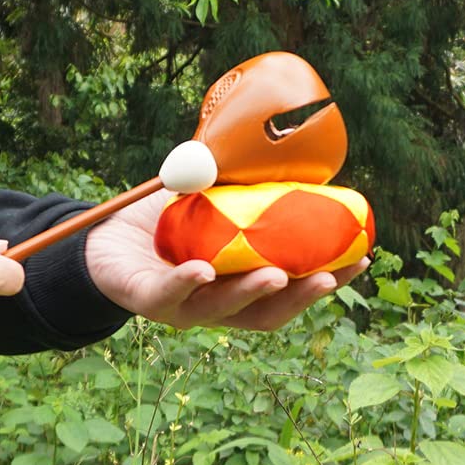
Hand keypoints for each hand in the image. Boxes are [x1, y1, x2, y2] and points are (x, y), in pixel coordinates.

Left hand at [85, 188, 367, 330]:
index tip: (361, 260)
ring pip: (221, 310)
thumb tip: (292, 150)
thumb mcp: (213, 199)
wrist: (104, 234)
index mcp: (240, 286)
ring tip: (275, 276)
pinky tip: (203, 271)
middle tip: (327, 277)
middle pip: (266, 314)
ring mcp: (182, 307)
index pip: (292, 291)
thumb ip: (247, 187)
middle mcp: (217, 305)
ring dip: (250, 294)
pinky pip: (168, 295)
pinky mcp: (145, 299)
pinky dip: (187, 283)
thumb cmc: (163, 220)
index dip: (328, 282)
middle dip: (299, 298)